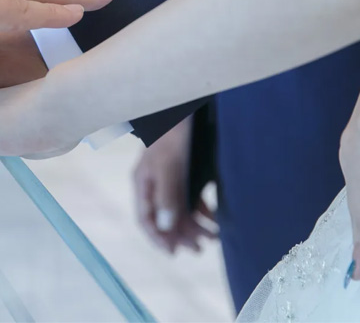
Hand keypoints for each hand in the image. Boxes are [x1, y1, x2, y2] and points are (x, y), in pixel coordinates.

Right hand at [133, 117, 216, 253]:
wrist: (185, 107)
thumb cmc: (173, 134)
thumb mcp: (169, 166)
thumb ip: (167, 196)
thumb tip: (167, 226)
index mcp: (144, 183)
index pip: (146, 218)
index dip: (157, 238)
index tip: (173, 253)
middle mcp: (155, 184)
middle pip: (166, 218)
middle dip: (182, 235)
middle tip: (199, 250)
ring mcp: (171, 179)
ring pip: (181, 210)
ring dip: (196, 225)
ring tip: (213, 237)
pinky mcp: (185, 172)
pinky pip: (192, 198)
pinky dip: (203, 210)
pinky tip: (215, 218)